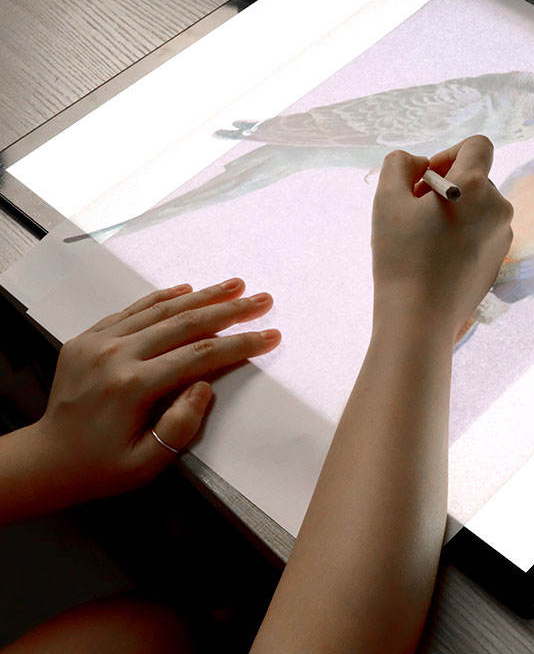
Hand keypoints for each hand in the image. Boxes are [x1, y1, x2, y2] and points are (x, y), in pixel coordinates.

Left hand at [30, 278, 279, 505]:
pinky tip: (187, 288)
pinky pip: (132, 310)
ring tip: (235, 284)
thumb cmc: (100, 467)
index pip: (199, 356)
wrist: (45, 460)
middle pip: (185, 324)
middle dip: (230, 310)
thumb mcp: (146, 464)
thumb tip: (205, 386)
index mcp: (133, 386)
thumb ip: (180, 425)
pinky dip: (162, 297)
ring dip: (203, 295)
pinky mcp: (88, 337)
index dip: (240, 344)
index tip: (270, 335)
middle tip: (263, 300)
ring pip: (161, 310)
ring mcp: (99, 342)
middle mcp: (116, 355)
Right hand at [371, 135, 512, 339]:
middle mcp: (499, 208)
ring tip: (423, 240)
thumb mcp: (387, 199)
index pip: (477, 145)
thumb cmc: (401, 256)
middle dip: (444, 187)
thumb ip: (399, 164)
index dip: (447, 153)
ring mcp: (502, 238)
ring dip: (452, 212)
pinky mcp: (498, 263)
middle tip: (414, 214)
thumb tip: (420, 163)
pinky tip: (435, 260)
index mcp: (477, 186)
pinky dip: (460, 237)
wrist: (419, 319)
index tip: (424, 181)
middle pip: (474, 179)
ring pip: (477, 208)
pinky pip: (480, 234)